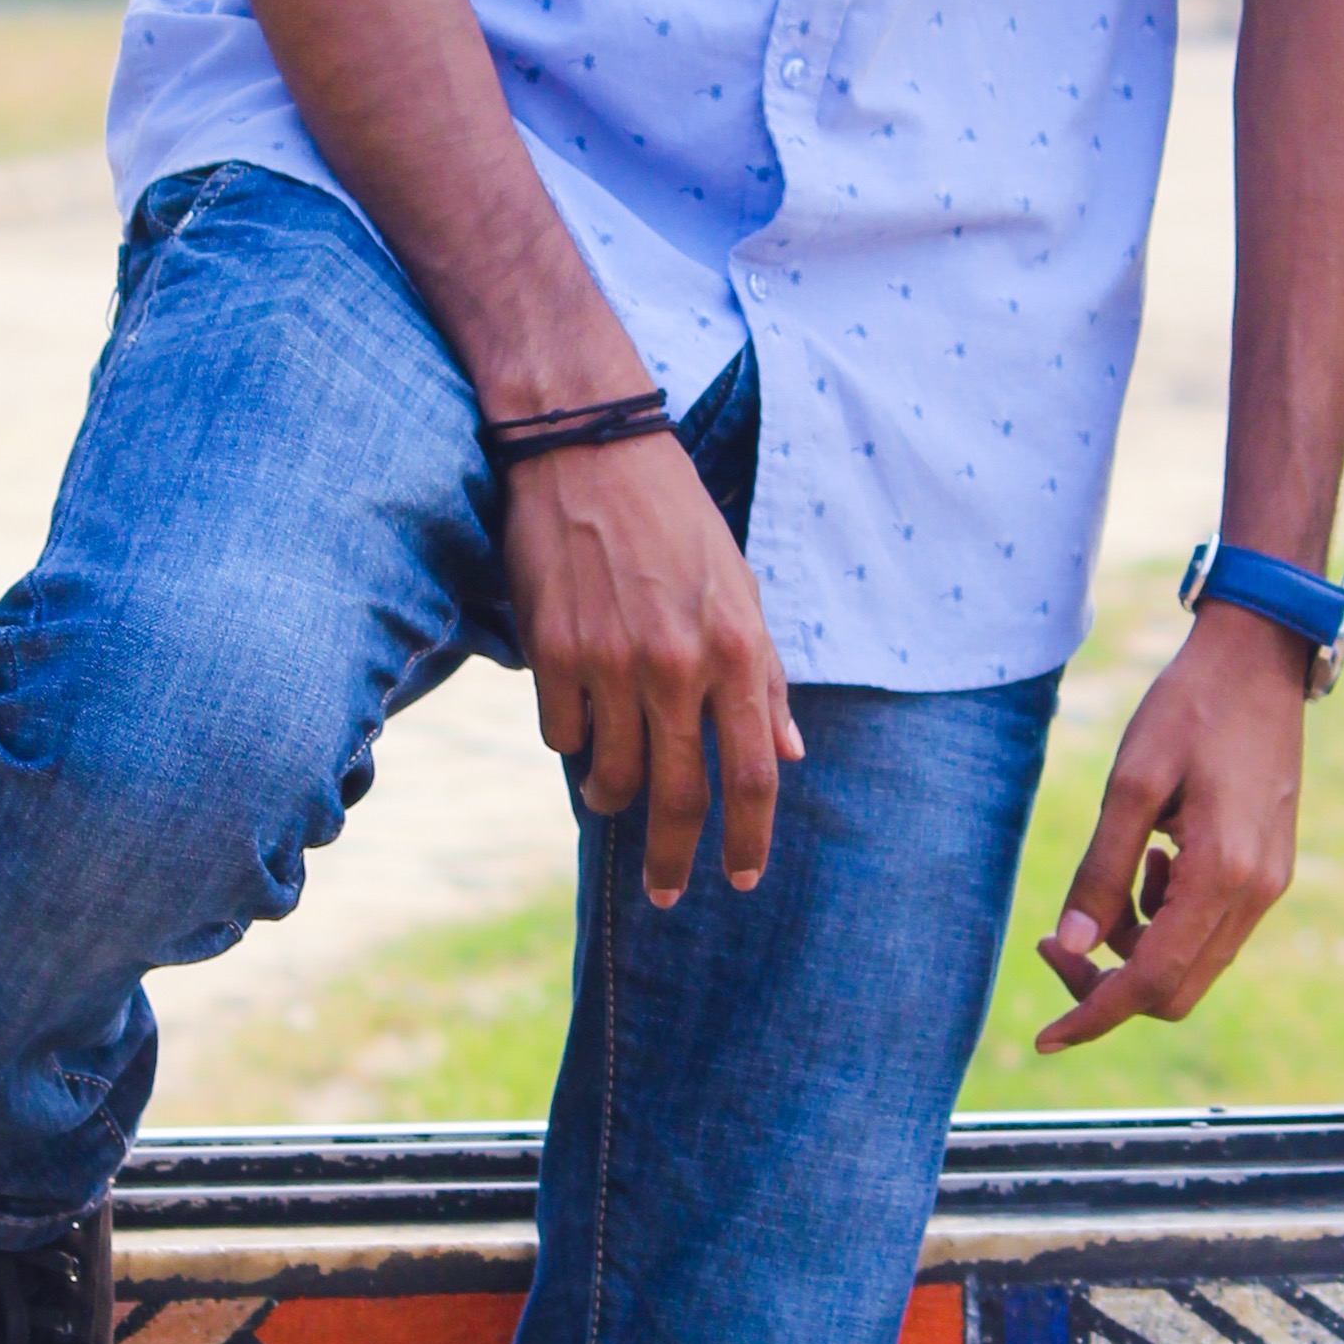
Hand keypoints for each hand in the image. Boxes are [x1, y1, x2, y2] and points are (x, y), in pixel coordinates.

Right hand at [502, 433, 804, 905]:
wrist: (588, 452)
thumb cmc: (676, 518)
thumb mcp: (741, 589)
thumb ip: (766, 676)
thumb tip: (791, 752)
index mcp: (737, 649)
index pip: (751, 775)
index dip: (749, 839)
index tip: (740, 879)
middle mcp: (677, 665)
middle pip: (679, 797)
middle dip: (674, 860)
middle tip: (667, 892)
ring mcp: (611, 663)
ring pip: (611, 777)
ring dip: (614, 801)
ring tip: (613, 801)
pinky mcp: (552, 654)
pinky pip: (561, 736)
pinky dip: (573, 742)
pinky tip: (580, 720)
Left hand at [1033, 602, 1309, 1047]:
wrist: (1261, 658)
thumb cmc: (1191, 708)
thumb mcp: (1131, 782)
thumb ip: (1103, 870)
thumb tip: (1069, 945)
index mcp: (1223, 875)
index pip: (1151, 980)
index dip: (1094, 1014)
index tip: (1044, 1038)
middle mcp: (1256, 894)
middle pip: (1174, 990)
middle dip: (1108, 982)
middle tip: (1055, 938)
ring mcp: (1269, 886)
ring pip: (1193, 964)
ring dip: (1138, 947)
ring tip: (1115, 878)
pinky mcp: (1268, 871)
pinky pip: (1210, 930)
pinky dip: (1167, 919)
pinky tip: (1154, 860)